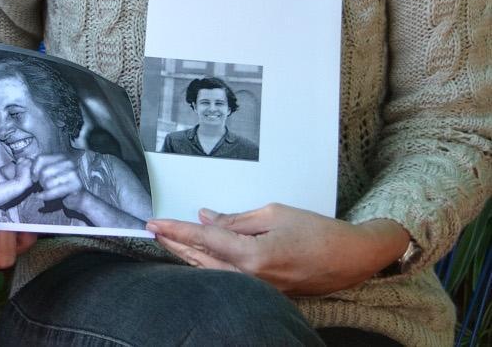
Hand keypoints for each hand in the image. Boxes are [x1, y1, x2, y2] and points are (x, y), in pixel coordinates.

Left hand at [30, 153, 85, 205]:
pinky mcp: (76, 185)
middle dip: (40, 181)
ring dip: (44, 189)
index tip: (33, 178)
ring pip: (47, 182)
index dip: (33, 169)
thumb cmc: (59, 185)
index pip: (41, 158)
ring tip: (47, 190)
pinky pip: (53, 191)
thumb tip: (24, 161)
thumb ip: (39, 166)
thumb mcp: (49, 172)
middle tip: (42, 186)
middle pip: (44, 171)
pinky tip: (41, 197)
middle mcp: (69, 162)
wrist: (77, 198)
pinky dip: (45, 196)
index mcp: (61, 156)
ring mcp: (73, 173)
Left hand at [147, 204, 409, 295]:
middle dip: (174, 245)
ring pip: (212, 273)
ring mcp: (259, 290)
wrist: (354, 258)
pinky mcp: (267, 294)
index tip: (151, 223)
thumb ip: (235, 219)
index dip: (175, 231)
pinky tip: (197, 256)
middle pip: (200, 261)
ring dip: (187, 257)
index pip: (203, 241)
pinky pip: (228, 280)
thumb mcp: (273, 213)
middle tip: (152, 230)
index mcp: (253, 255)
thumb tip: (204, 218)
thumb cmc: (318, 230)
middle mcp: (252, 278)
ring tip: (167, 241)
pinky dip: (208, 266)